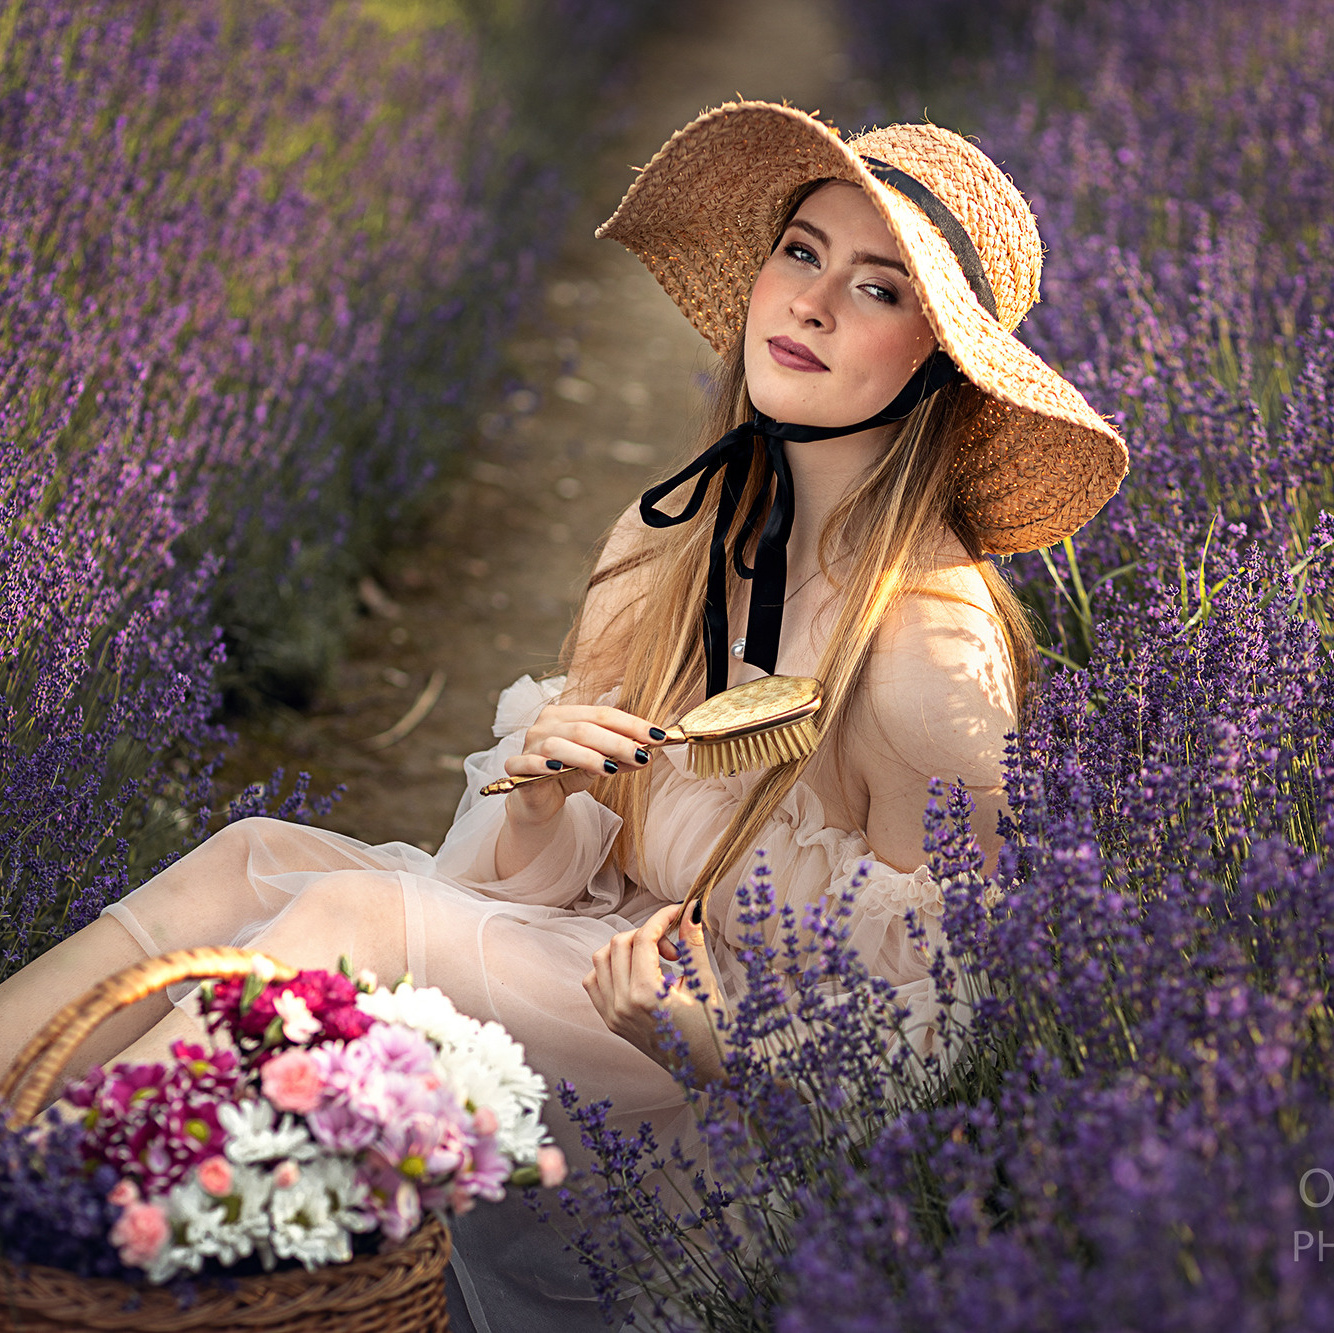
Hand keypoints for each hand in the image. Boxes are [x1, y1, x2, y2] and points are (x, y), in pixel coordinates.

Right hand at [503, 702, 659, 825]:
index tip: (658, 736)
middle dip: (617, 742)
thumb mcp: (600, 765)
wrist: (538, 800)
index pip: (603, 714)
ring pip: (560, 744)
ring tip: (611, 769)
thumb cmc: (569, 774)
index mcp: (567, 714)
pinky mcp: (517, 766)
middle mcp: (547, 723)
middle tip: (642, 755)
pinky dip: (544, 764)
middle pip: (585, 728)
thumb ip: (620, 758)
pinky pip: (529, 761)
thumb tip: (648, 753)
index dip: (632, 724)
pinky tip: (560, 769)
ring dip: (588, 756)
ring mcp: (530, 743)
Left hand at [583, 902, 728, 1085]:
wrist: (709, 1070)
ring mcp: (613, 1015)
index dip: (661, 918)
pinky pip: (595, 982)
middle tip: (674, 951)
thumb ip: (693, 943)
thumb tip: (691, 909)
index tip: (678, 911)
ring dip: (627, 949)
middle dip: (647, 935)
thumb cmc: (713, 1030)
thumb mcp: (704, 984)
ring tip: (655, 962)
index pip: (643, 938)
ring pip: (600, 960)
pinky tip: (638, 974)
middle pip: (619, 943)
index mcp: (646, 996)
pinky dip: (610, 968)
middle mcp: (622, 1005)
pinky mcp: (611, 1022)